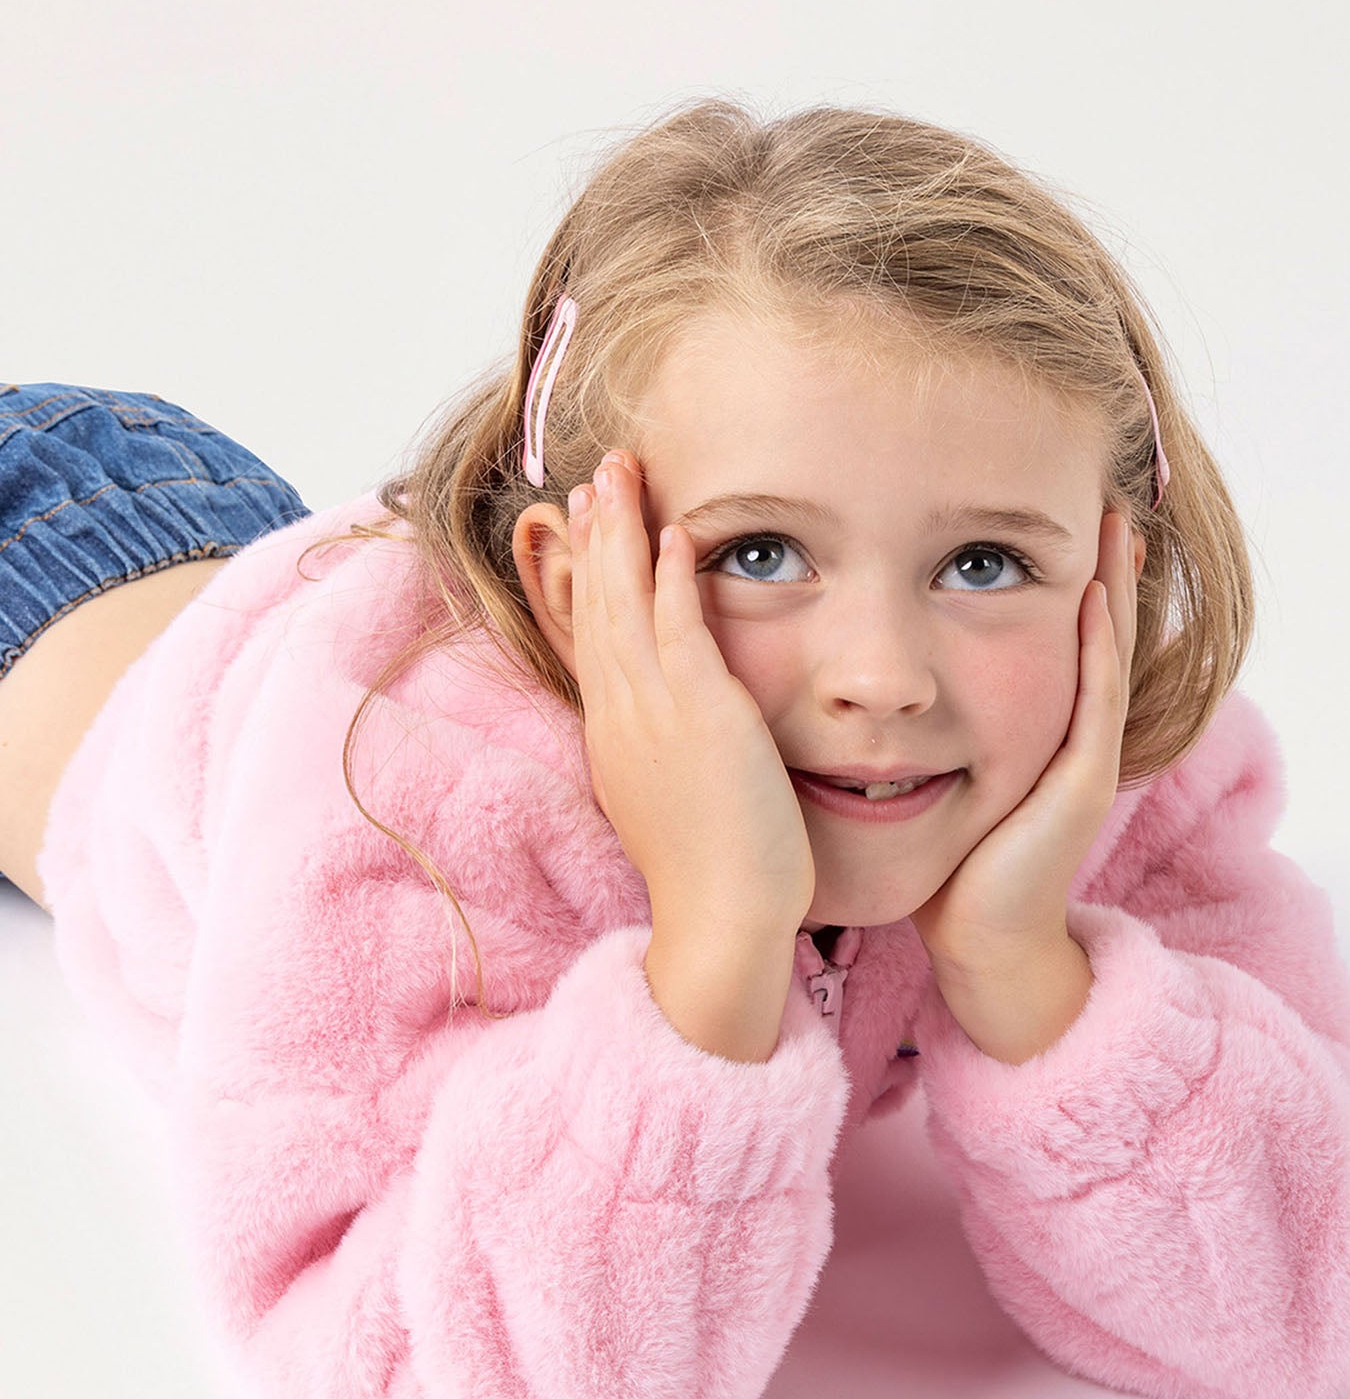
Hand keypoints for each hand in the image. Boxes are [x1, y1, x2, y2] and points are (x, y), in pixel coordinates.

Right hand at [567, 451, 816, 938]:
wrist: (718, 921)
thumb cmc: (709, 874)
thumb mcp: (666, 799)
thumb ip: (660, 754)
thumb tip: (666, 735)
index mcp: (612, 735)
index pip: (591, 637)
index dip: (585, 576)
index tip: (582, 527)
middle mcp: (621, 716)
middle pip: (597, 608)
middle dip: (595, 537)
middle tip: (594, 478)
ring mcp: (655, 714)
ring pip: (627, 607)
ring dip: (624, 537)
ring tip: (620, 478)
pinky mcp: (701, 717)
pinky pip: (681, 632)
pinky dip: (674, 581)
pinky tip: (675, 537)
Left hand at [909, 510, 1144, 968]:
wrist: (977, 941)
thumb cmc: (945, 867)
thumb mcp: (931, 780)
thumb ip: (915, 732)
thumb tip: (857, 685)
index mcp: (1032, 729)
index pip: (1050, 635)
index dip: (1053, 578)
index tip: (1043, 516)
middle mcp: (1068, 736)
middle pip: (1092, 631)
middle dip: (1096, 565)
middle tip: (1101, 494)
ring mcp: (1082, 758)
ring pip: (1106, 654)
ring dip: (1111, 587)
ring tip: (1112, 523)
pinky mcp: (1080, 784)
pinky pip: (1096, 702)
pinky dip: (1098, 649)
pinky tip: (1092, 599)